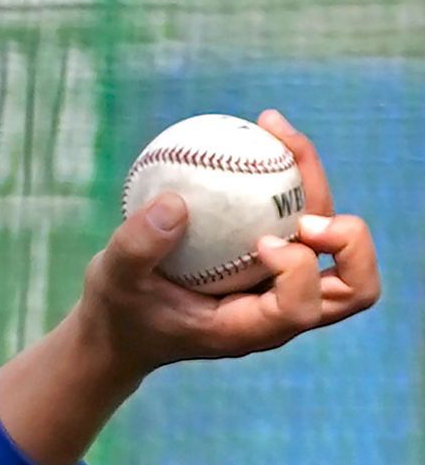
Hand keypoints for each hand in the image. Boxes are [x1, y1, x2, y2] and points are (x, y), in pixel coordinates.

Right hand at [77, 109, 380, 377]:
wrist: (122, 326)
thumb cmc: (119, 310)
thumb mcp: (112, 279)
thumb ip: (137, 247)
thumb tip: (175, 202)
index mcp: (247, 329)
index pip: (301, 307)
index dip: (298, 269)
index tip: (258, 242)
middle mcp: (276, 311)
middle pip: (353, 285)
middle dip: (349, 243)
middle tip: (305, 211)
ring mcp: (280, 286)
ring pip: (338, 245)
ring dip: (320, 188)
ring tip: (280, 135)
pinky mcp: (272, 263)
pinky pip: (305, 218)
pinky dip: (294, 180)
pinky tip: (263, 136)